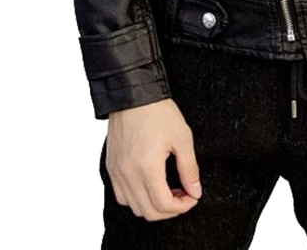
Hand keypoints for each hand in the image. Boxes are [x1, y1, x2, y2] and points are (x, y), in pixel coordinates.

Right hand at [106, 98, 201, 220]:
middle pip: (148, 212)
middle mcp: (127, 174)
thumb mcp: (182, 137)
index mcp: (146, 168)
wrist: (133, 95)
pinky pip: (121, 195)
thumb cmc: (158, 112)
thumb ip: (189, 169)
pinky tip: (150, 184)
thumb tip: (195, 192)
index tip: (192, 197)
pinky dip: (136, 198)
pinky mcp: (111, 167)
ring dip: (152, 205)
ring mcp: (116, 172)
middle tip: (183, 196)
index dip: (182, 207)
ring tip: (168, 190)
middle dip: (170, 210)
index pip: (163, 205)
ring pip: (133, 207)